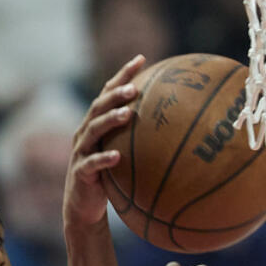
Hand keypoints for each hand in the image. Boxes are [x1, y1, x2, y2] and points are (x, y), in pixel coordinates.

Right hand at [63, 54, 144, 232]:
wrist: (84, 207)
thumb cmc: (110, 179)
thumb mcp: (127, 156)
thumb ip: (144, 140)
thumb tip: (184, 131)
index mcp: (96, 125)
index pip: (108, 93)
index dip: (123, 75)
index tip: (142, 59)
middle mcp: (85, 133)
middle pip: (99, 106)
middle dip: (115, 94)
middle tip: (134, 88)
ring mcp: (81, 152)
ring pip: (93, 130)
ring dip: (110, 120)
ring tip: (127, 114)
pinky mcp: (80, 173)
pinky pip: (92, 164)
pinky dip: (104, 159)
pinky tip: (117, 157)